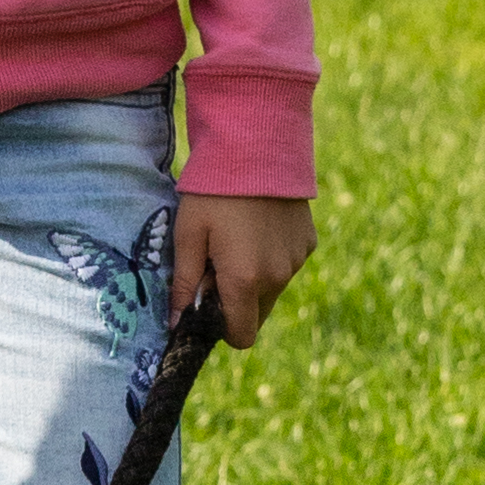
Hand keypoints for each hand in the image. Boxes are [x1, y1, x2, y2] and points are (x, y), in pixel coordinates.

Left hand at [171, 191, 311, 346]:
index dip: (222, 328)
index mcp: (244, 281)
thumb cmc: (213, 193)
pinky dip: (272, 258)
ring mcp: (296, 260)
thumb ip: (184, 283)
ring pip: (273, 290)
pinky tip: (258, 227)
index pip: (241, 336)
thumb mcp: (188, 235)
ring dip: (255, 279)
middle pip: (257, 315)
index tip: (208, 303)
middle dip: (237, 303)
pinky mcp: (309, 242)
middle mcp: (277, 277)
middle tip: (218, 266)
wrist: (256, 148)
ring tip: (237, 240)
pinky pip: (287, 265)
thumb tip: (176, 323)